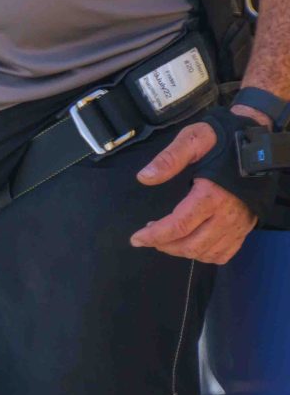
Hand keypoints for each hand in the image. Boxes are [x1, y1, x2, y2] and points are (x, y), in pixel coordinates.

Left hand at [131, 112, 261, 263]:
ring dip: (183, 251)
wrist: (259, 146)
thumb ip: (169, 158)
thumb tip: (145, 177)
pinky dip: (205, 255)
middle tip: (149, 235)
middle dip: (165, 246)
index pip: (178, 226)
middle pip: (192, 245)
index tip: (136, 239)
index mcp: (211, 195)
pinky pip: (226, 253)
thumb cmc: (224, 141)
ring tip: (167, 238)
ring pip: (208, 253)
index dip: (154, 236)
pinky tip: (192, 244)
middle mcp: (227, 215)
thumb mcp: (194, 139)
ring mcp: (239, 224)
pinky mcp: (245, 227)